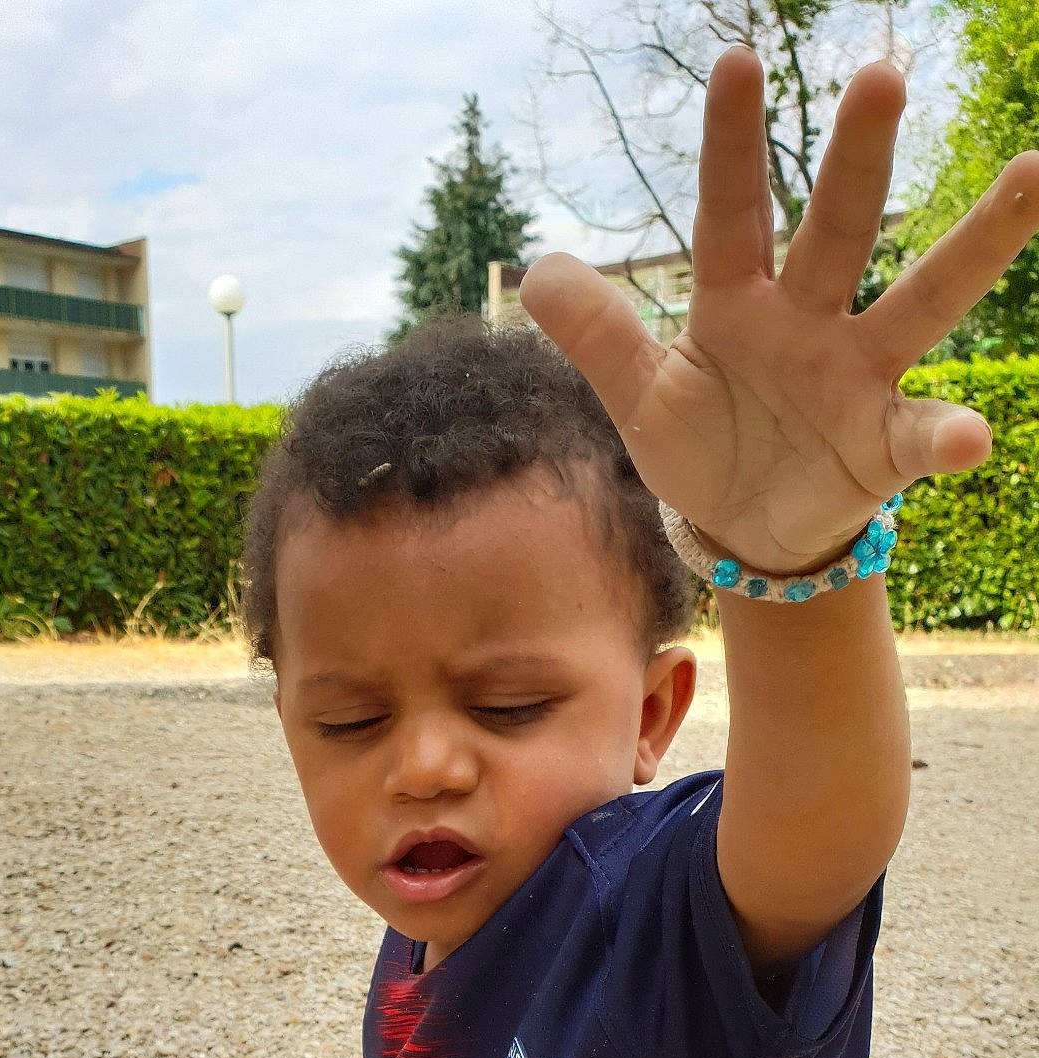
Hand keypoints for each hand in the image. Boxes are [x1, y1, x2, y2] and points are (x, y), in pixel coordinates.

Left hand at [520, 50, 1038, 573]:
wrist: (746, 528)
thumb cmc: (701, 446)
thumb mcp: (639, 395)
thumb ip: (597, 333)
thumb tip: (537, 269)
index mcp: (738, 305)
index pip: (732, 214)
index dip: (730, 146)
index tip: (737, 60)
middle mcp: (809, 322)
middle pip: (838, 230)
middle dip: (857, 159)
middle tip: (882, 73)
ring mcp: (858, 377)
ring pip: (923, 300)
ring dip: (978, 242)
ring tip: (1034, 174)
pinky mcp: (886, 445)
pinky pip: (923, 436)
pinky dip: (949, 437)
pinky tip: (972, 439)